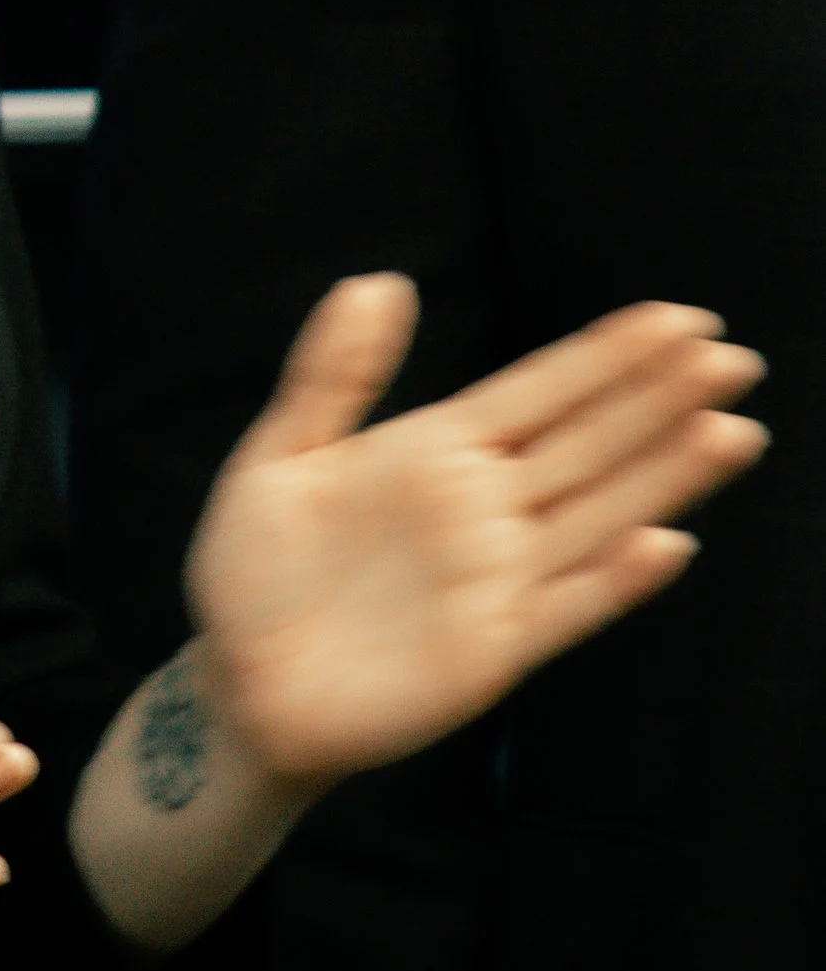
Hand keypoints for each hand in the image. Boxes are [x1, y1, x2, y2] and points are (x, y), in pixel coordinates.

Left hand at [187, 278, 766, 786]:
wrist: (238, 689)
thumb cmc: (252, 573)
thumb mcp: (277, 458)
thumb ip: (332, 374)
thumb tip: (380, 281)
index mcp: (437, 453)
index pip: (541, 391)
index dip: (608, 356)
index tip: (678, 318)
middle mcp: (483, 509)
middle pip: (589, 443)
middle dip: (659, 400)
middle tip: (731, 356)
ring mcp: (496, 578)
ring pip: (600, 514)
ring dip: (665, 476)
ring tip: (730, 429)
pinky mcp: (495, 648)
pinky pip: (569, 608)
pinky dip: (616, 580)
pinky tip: (665, 543)